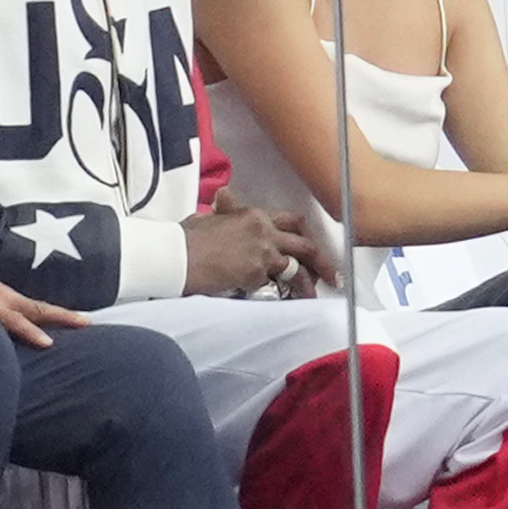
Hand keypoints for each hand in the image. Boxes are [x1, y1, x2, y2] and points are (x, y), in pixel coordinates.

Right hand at [183, 189, 339, 296]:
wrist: (176, 255)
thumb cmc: (185, 237)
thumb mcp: (209, 218)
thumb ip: (225, 214)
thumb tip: (225, 207)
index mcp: (252, 215)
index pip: (291, 221)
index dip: (304, 234)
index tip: (310, 246)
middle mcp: (263, 231)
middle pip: (304, 245)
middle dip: (321, 261)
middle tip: (331, 274)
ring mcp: (262, 253)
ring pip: (296, 269)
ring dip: (307, 284)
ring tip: (312, 296)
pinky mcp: (255, 274)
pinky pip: (271, 285)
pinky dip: (275, 293)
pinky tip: (278, 301)